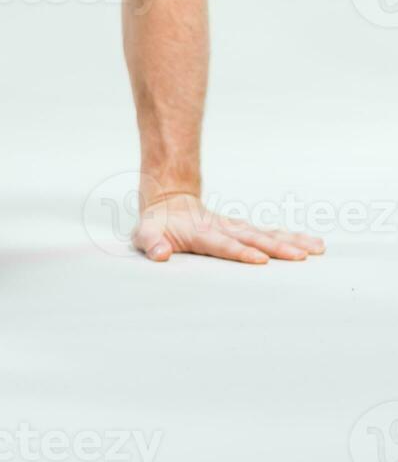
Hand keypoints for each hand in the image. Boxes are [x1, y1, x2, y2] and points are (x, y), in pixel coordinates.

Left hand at [132, 192, 325, 262]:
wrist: (167, 203)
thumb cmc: (155, 226)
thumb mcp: (144, 235)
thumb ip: (150, 243)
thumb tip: (160, 254)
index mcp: (200, 233)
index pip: (222, 244)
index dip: (239, 251)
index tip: (260, 259)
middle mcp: (222, 228)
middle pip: (252, 238)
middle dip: (276, 248)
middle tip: (300, 257)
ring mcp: (235, 228)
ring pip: (266, 234)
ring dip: (291, 241)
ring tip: (317, 249)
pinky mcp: (243, 230)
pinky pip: (270, 233)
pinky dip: (292, 237)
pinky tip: (314, 244)